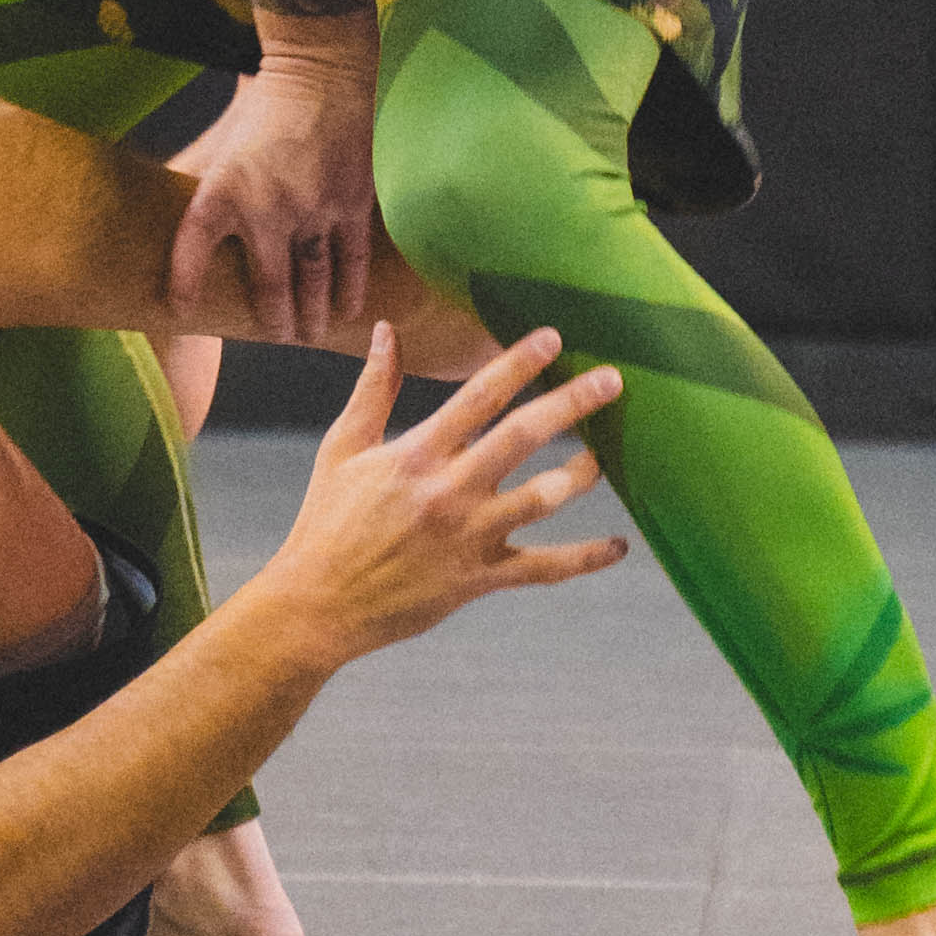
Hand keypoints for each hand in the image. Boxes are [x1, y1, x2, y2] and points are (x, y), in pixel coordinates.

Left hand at [164, 37, 379, 339]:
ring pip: (314, 279)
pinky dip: (351, 288)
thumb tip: (158, 198)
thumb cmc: (265, 111)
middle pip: (269, 284)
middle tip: (278, 336)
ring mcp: (312, 209)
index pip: (192, 247)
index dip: (184, 280)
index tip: (181, 309)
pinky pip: (352, 258)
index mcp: (223, 190)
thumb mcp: (221, 146)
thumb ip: (197, 176)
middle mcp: (266, 208)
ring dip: (313, 312)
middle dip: (275, 319)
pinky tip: (349, 309)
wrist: (321, 74)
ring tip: (310, 334)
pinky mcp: (350, 203)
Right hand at [272, 325, 623, 660]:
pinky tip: (618, 546)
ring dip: (581, 473)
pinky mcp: (479, 579)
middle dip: (571, 403)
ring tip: (605, 455)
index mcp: (416, 453)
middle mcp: (449, 491)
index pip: (478, 396)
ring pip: (543, 499)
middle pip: (522, 437)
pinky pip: (544, 568)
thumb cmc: (326, 521)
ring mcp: (468, 537)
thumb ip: (373, 389)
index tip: (553, 337)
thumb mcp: (342, 448)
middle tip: (613, 379)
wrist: (318, 604)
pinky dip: (586, 558)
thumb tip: (385, 330)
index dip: (518, 363)